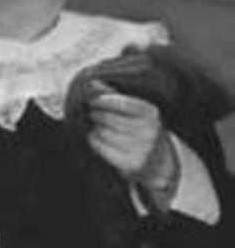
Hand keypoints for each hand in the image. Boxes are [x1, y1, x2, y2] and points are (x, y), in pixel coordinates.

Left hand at [87, 82, 178, 200]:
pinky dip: (93, 139)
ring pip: (104, 133)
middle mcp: (148, 131)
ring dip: (94, 126)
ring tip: (93, 122)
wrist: (157, 161)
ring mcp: (140, 149)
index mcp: (151, 113)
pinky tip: (93, 135)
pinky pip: (102, 148)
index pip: (122, 103)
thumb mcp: (136, 109)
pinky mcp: (130, 163)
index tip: (92, 100)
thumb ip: (115, 95)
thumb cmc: (141, 127)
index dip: (103, 101)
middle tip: (90, 111)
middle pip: (110, 118)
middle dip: (96, 113)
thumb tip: (92, 83)